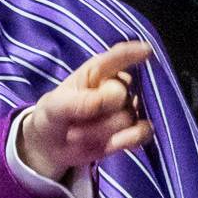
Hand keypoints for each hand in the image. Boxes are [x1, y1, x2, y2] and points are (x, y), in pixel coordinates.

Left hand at [15, 37, 157, 193]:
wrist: (51, 146)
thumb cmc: (53, 115)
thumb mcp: (55, 106)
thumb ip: (79, 101)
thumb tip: (110, 98)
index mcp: (98, 70)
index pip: (118, 57)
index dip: (133, 53)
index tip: (146, 51)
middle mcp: (117, 86)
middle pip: (121, 96)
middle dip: (97, 114)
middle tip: (73, 124)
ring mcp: (127, 108)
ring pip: (128, 119)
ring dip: (101, 132)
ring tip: (78, 136)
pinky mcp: (131, 131)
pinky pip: (143, 132)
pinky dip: (128, 140)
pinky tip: (110, 144)